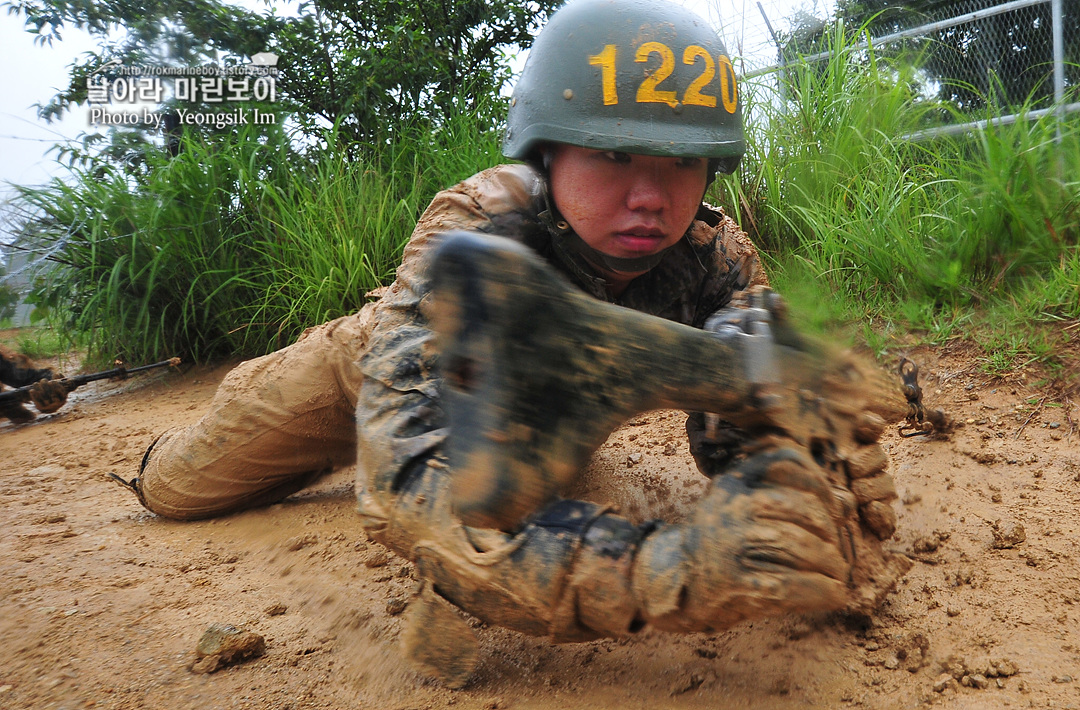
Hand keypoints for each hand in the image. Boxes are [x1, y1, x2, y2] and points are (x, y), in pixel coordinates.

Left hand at [29, 378, 67, 413]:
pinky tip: (31, 390)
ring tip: (36, 383)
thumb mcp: (59, 388)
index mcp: (63, 398)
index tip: (51, 381)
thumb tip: (57, 374)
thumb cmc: (55, 394)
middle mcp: (57, 404)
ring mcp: (49, 407)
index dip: (56, 386)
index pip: (61, 392)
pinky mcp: (41, 408)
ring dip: (39, 389)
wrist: (49, 407)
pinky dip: (34, 396)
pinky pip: (37, 402)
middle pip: (52, 394)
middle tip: (43, 380)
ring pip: (43, 397)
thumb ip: (60, 380)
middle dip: (47, 386)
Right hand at [637, 441, 855, 632]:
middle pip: (806, 510)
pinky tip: (832, 593)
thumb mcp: (747, 505)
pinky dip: (826, 592)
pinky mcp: (736, 582)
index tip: (831, 507)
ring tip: (836, 573)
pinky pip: (797, 586)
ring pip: (805, 548)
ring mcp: (732, 543)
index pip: (788, 461)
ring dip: (833, 565)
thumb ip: (793, 497)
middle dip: (832, 534)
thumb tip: (848, 502)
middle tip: (836, 551)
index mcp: (735, 481)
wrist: (676, 578)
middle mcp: (733, 506)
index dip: (820, 484)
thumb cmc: (724, 539)